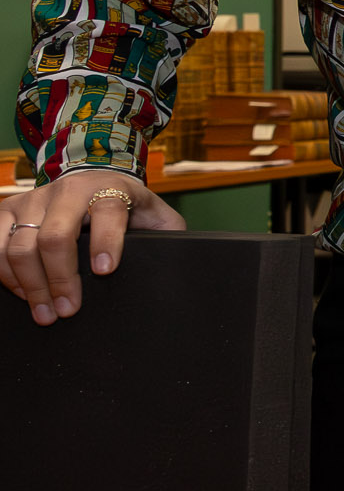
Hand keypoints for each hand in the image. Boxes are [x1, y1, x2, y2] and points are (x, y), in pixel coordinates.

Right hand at [0, 168, 183, 324]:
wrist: (95, 177)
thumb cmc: (129, 205)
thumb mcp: (156, 216)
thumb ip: (169, 236)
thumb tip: (179, 266)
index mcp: (109, 188)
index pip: (108, 211)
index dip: (106, 241)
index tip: (106, 271)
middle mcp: (67, 190)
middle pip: (54, 236)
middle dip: (61, 279)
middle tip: (68, 310)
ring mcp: (33, 199)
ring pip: (19, 244)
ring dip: (30, 284)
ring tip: (46, 313)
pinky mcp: (7, 210)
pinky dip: (4, 273)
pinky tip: (23, 293)